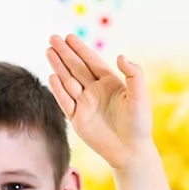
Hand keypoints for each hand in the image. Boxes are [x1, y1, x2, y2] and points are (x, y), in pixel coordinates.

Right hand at [46, 35, 153, 168]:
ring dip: (59, 66)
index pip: (92, 62)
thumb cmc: (139, 124)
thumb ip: (134, 74)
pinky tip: (52, 76)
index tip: (69, 36)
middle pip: (77, 68)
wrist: (131, 152)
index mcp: (110, 84)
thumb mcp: (139, 96)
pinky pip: (65, 101)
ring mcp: (85, 104)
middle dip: (65, 53)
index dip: (81, 49)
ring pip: (68, 81)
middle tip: (53, 38)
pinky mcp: (77, 119)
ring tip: (49, 51)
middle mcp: (95, 91)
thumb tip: (120, 56)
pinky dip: (58, 89)